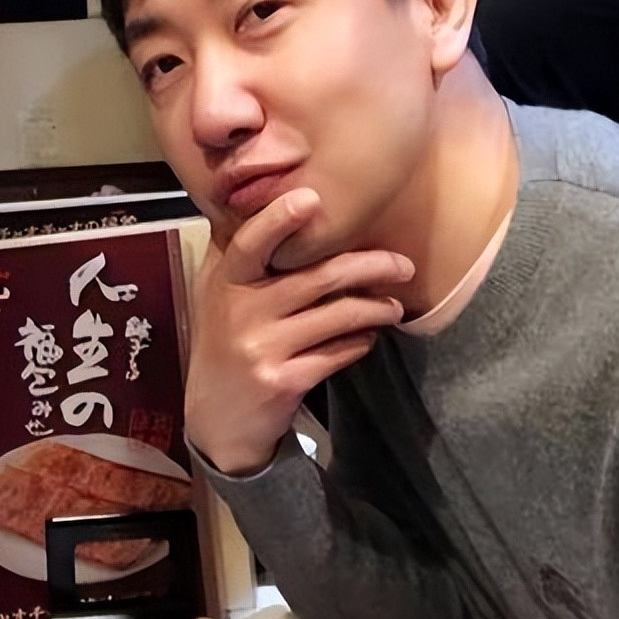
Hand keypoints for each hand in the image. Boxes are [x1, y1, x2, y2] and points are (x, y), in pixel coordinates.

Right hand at [186, 188, 413, 476]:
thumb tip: (261, 198)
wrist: (214, 420)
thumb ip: (236, 253)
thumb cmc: (222, 346)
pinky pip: (337, 353)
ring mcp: (261, 349)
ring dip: (375, 308)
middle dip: (369, 266)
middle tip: (403, 264)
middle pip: (316, 277)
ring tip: (394, 306)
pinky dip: (360, 342)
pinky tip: (369, 338)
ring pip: (336, 316)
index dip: (279, 220)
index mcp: (225, 283)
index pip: (250, 244)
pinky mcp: (283, 381)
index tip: (311, 198)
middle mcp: (240, 312)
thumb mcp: (215, 296)